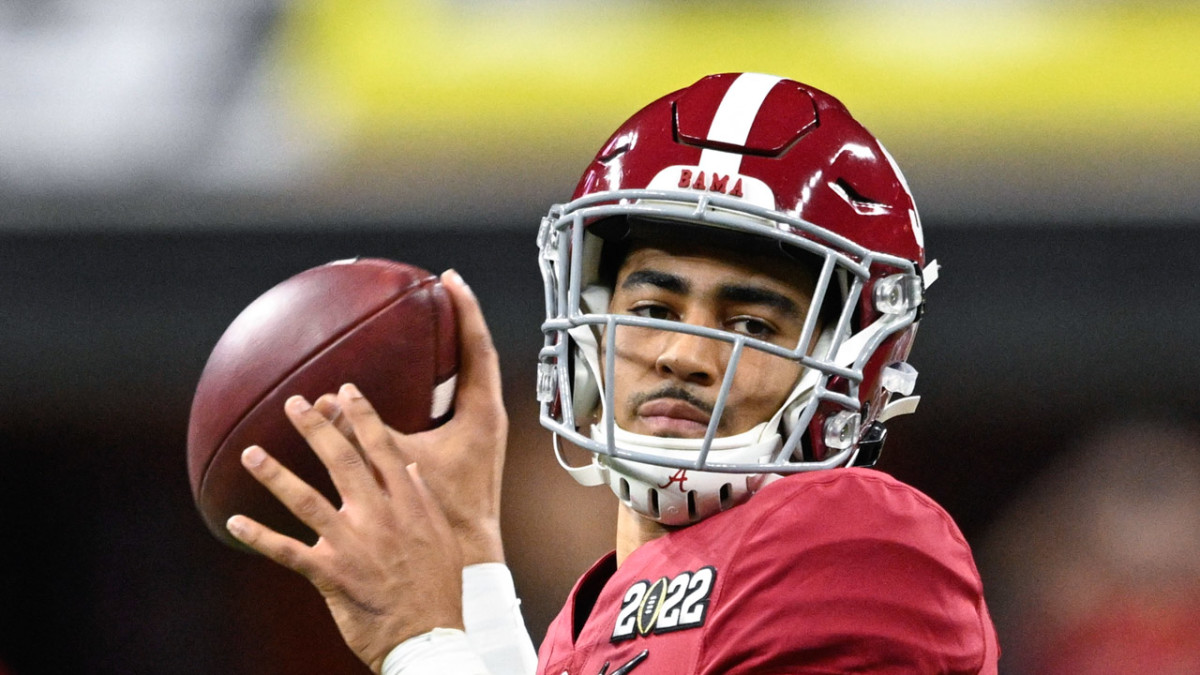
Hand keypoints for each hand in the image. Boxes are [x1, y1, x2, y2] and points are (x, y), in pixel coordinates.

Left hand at [227, 388, 463, 672]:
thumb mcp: (441, 536)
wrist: (428, 636)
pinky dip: (259, 538)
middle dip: (316, 429)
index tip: (346, 391)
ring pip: (306, 501)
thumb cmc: (437, 587)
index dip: (362, 416)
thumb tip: (407, 466)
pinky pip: (287, 552)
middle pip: (342, 462)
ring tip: (250, 452)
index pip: (382, 449)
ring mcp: (352, 545)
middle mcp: (378, 518)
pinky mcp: (330, 574)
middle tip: (293, 403)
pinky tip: (233, 524)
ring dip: (275, 474)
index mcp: (407, 505)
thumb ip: (421, 499)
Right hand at [315, 270, 508, 564]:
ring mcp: (482, 431)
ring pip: (470, 377)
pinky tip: (416, 378)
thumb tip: (320, 402)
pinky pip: (458, 400)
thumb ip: (360, 431)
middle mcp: (487, 416)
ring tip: (427, 322)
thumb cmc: (441, 512)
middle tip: (436, 290)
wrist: (468, 554)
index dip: (466, 309)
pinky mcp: (471, 447)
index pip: (478, 346)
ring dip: (451, 349)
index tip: (449, 278)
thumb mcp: (398, 462)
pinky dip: (440, 381)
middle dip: (458, 320)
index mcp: (482, 412)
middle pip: (477, 354)